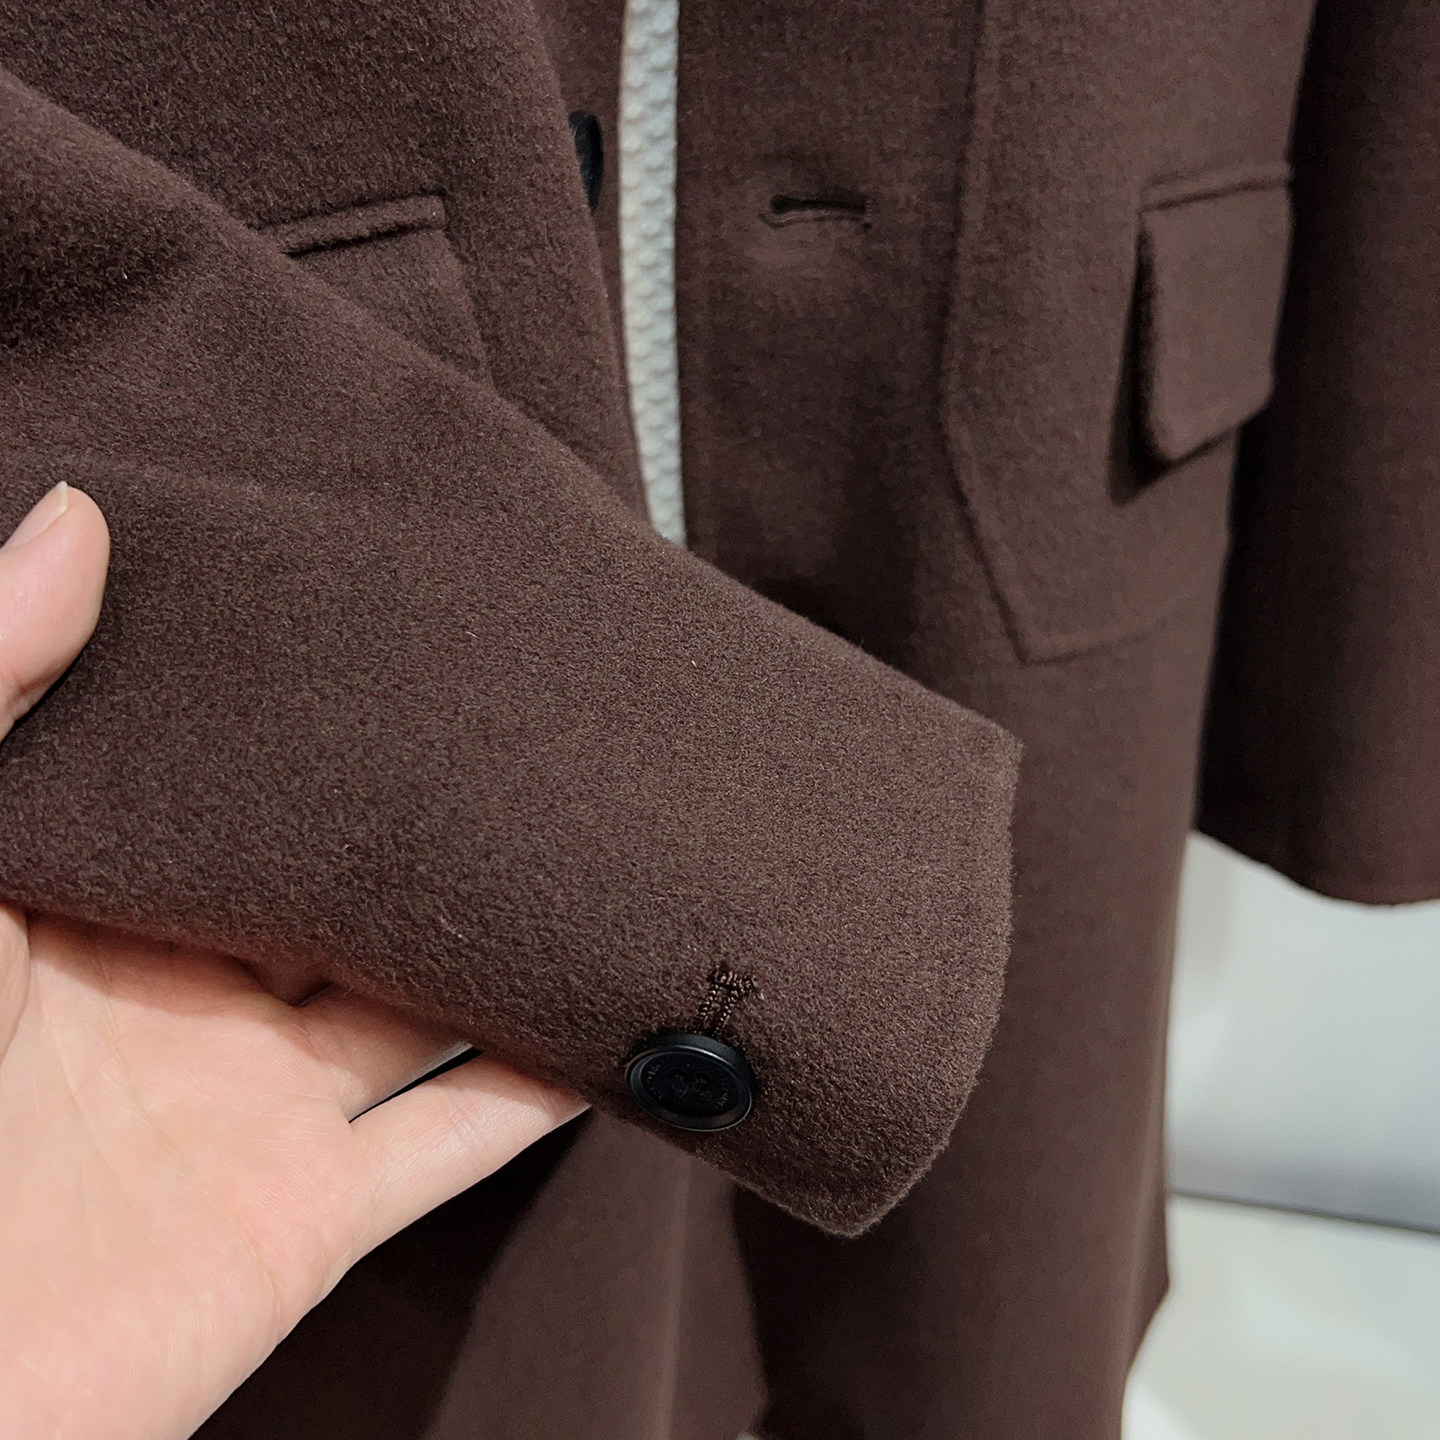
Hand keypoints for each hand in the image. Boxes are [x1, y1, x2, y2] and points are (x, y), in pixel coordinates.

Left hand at [0, 485, 584, 1439]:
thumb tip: (82, 517)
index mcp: (84, 904)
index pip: (219, 780)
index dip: (295, 703)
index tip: (385, 615)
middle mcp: (181, 996)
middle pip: (342, 883)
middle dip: (427, 809)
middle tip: (531, 709)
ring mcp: (251, 1107)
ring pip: (424, 997)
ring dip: (508, 934)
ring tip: (604, 839)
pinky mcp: (305, 1217)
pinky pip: (459, 1135)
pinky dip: (549, 1082)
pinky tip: (623, 1012)